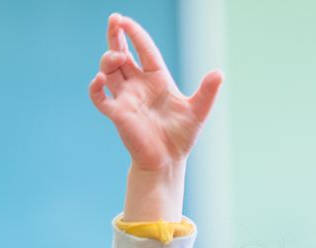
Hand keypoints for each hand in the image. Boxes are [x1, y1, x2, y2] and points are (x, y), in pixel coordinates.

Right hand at [88, 14, 221, 172]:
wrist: (169, 161)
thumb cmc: (181, 136)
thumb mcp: (197, 111)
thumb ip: (207, 92)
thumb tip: (219, 73)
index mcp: (157, 79)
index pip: (145, 51)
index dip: (136, 35)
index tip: (127, 21)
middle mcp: (138, 84)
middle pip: (122, 54)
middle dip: (116, 36)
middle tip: (114, 20)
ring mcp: (126, 97)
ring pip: (109, 70)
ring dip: (109, 59)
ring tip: (118, 55)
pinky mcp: (117, 113)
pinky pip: (99, 97)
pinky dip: (96, 87)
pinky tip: (101, 78)